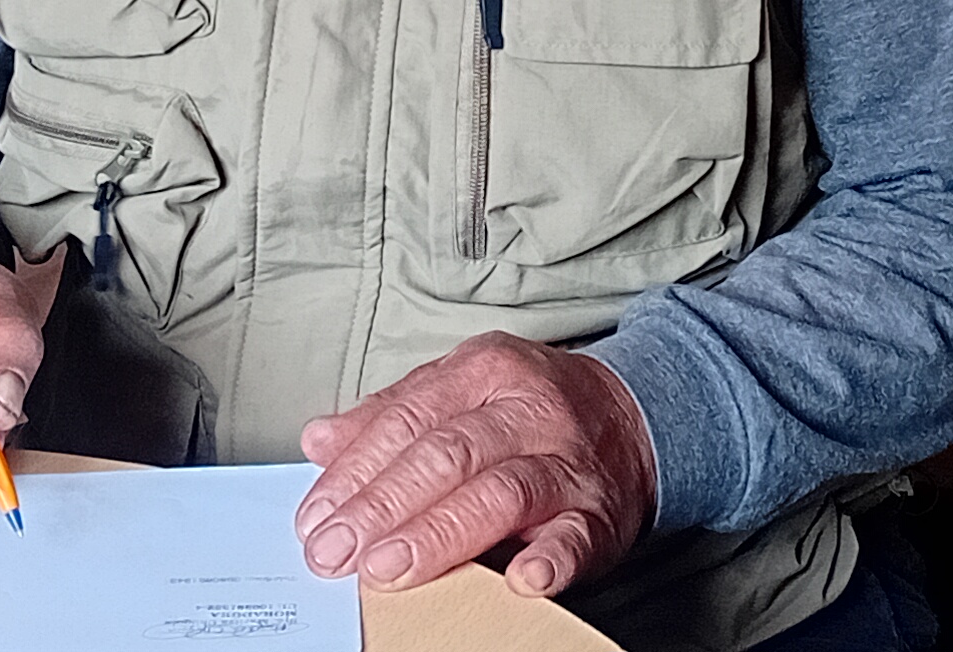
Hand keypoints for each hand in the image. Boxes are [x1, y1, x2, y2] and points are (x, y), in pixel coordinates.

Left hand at [294, 332, 655, 597]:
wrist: (638, 417)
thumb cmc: (531, 410)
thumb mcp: (461, 391)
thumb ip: (390, 415)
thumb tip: (319, 440)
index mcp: (483, 372)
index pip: (406, 421)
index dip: (355, 472)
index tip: (315, 517)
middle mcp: (527, 411)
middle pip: (445, 455)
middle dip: (382, 508)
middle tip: (336, 552)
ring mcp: (567, 462)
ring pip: (499, 492)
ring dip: (439, 535)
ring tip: (389, 568)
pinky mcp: (602, 514)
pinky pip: (577, 536)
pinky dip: (551, 559)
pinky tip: (520, 580)